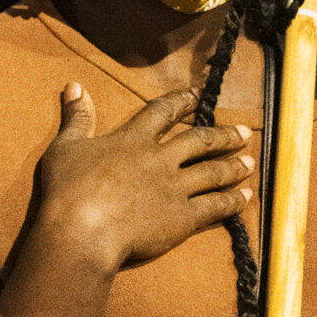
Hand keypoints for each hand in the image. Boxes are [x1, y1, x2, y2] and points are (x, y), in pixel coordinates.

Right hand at [37, 84, 254, 278]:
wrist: (81, 230)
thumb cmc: (67, 190)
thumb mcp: (65, 146)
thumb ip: (77, 117)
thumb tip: (75, 85)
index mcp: (132, 139)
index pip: (162, 112)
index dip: (181, 102)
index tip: (197, 95)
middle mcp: (159, 158)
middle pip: (199, 140)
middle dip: (223, 135)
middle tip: (244, 131)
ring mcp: (174, 188)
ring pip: (213, 171)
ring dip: (234, 165)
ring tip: (250, 161)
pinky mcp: (182, 218)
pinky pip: (215, 206)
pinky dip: (233, 201)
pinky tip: (246, 198)